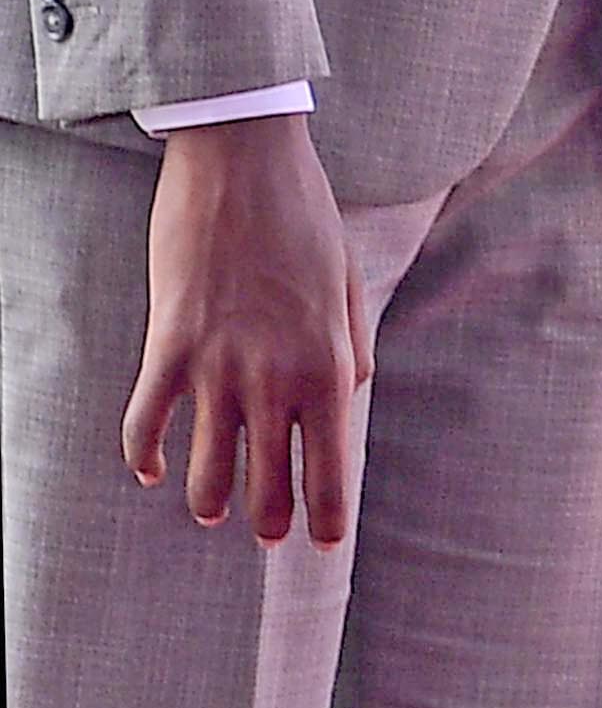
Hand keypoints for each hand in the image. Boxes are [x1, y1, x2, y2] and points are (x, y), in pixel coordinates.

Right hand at [123, 111, 365, 546]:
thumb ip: (353, 344)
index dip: (328, 514)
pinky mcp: (166, 347)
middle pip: (268, 480)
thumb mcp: (349, 281)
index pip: (332, 464)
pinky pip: (144, 423)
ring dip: (210, 500)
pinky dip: (142, 456)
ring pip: (204, 470)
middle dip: (270, 520)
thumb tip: (351, 395)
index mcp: (329, 363)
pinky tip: (148, 472)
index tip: (325, 544)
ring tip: (215, 513)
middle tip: (268, 537)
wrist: (244, 163)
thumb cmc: (307, 216)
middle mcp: (274, 376)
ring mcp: (216, 366)